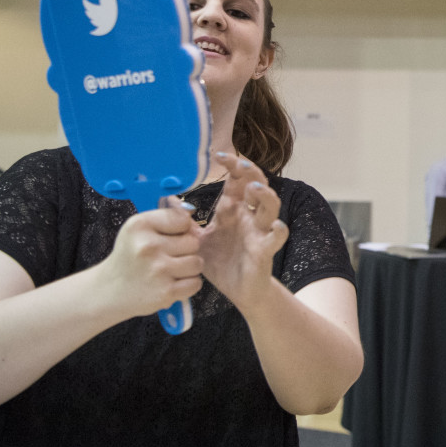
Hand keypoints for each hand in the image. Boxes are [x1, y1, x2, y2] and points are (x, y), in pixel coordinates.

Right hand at [98, 206, 203, 317]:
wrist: (107, 292)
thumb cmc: (129, 258)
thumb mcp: (138, 230)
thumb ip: (167, 218)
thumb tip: (192, 214)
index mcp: (140, 225)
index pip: (183, 219)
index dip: (181, 229)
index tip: (168, 237)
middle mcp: (148, 246)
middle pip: (193, 242)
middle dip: (185, 250)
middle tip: (166, 257)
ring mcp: (158, 270)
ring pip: (197, 263)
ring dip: (188, 268)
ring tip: (169, 270)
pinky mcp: (165, 291)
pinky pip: (195, 283)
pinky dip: (187, 285)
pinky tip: (170, 283)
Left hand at [197, 153, 288, 310]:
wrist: (238, 291)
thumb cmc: (222, 263)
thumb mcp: (198, 240)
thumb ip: (184, 222)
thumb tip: (167, 200)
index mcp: (233, 211)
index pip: (236, 181)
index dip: (232, 166)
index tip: (219, 155)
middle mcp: (249, 217)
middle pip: (257, 186)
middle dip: (250, 172)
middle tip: (239, 164)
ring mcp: (259, 232)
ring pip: (270, 207)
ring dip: (266, 195)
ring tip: (254, 188)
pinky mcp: (264, 250)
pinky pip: (275, 238)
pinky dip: (278, 230)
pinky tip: (276, 225)